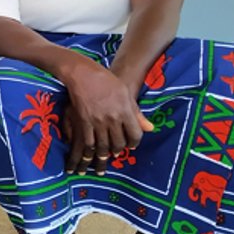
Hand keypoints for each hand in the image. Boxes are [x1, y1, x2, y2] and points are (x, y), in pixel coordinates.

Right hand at [61, 59, 153, 173]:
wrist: (82, 73)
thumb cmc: (106, 81)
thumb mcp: (125, 93)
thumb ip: (136, 113)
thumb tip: (150, 128)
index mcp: (126, 111)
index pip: (135, 135)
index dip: (134, 143)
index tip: (130, 145)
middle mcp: (113, 119)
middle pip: (119, 143)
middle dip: (118, 150)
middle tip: (115, 153)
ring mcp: (97, 121)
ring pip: (103, 146)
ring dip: (103, 156)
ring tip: (102, 160)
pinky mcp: (83, 122)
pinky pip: (88, 142)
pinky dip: (90, 151)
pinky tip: (89, 154)